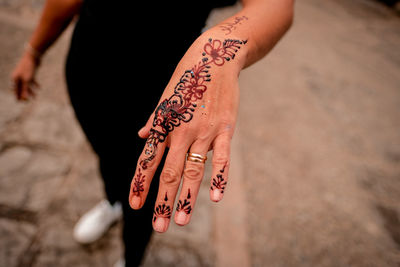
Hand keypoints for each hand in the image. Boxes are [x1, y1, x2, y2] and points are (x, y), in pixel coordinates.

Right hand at [11, 52, 39, 100]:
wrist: (33, 56)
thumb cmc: (28, 68)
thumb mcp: (27, 80)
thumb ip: (25, 89)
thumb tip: (24, 98)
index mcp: (15, 78)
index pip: (15, 89)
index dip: (17, 96)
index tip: (19, 102)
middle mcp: (18, 76)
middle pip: (20, 88)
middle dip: (23, 95)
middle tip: (27, 101)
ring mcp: (24, 74)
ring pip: (26, 85)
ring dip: (30, 91)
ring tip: (35, 97)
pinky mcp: (29, 72)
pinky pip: (31, 80)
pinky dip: (34, 84)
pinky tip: (39, 88)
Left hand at [128, 34, 247, 232]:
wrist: (214, 58)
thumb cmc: (187, 79)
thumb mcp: (165, 98)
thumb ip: (154, 121)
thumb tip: (142, 137)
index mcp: (164, 124)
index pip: (148, 160)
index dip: (140, 184)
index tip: (134, 205)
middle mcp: (180, 131)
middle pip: (169, 172)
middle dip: (163, 201)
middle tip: (160, 227)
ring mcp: (204, 131)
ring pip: (193, 170)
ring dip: (187, 197)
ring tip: (182, 221)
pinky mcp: (225, 128)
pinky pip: (222, 158)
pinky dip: (219, 178)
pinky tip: (215, 198)